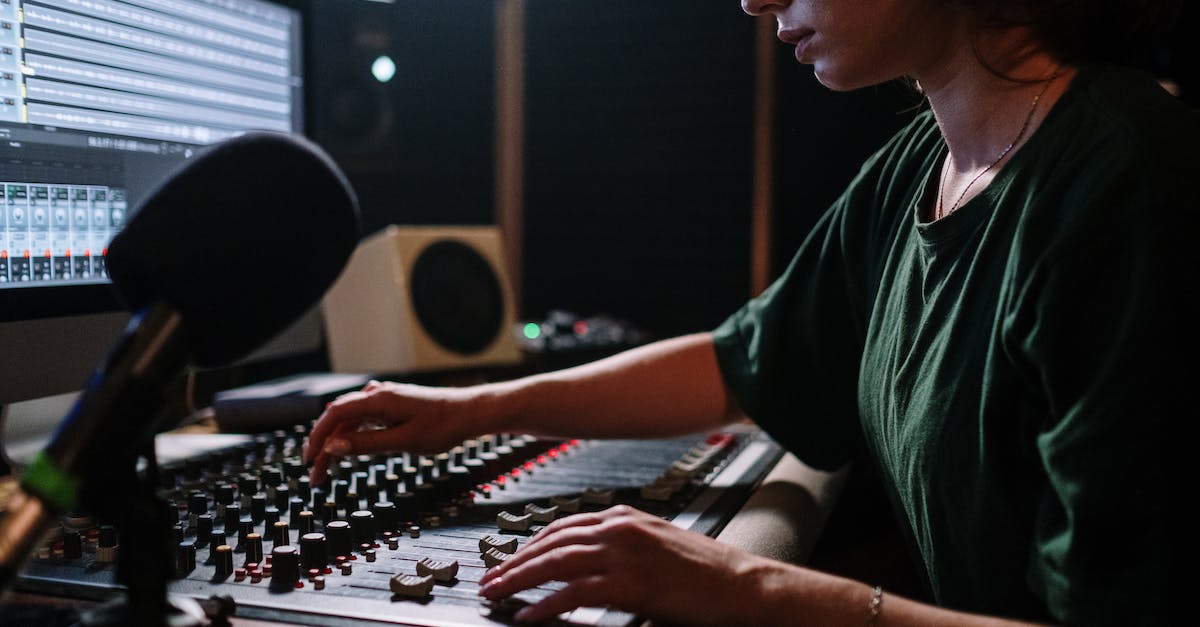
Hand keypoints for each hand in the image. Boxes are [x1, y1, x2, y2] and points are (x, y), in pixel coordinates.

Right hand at [302, 380, 496, 484]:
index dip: (317, 436)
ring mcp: (384, 399)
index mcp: (378, 399)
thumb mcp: (404, 441)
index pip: (335, 414)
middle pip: (339, 419)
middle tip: (316, 474)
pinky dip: (352, 436)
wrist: (469, 413)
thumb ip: (368, 444)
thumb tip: (335, 447)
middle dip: (324, 446)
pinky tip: (346, 450)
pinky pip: (363, 419)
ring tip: (327, 468)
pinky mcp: (391, 406)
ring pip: (350, 421)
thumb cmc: (443, 426)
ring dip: (337, 443)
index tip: (309, 459)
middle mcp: (378, 394)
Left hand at [477, 505, 760, 625]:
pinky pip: (575, 594)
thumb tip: (584, 565)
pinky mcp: (632, 584)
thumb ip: (620, 547)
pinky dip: (547, 604)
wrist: (742, 586)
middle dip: (513, 562)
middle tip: (488, 580)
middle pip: (550, 543)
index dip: (529, 545)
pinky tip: (528, 616)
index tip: (508, 561)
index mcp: (624, 516)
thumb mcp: (655, 546)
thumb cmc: (705, 572)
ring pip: (555, 564)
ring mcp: (625, 554)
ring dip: (519, 580)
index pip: (561, 526)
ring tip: (496, 595)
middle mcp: (620, 528)